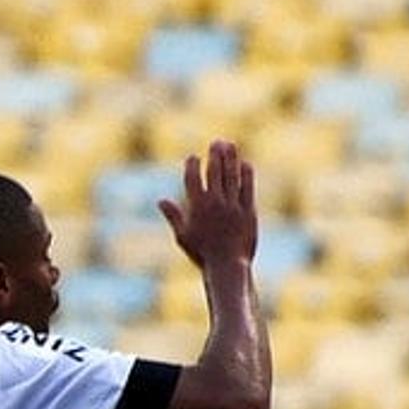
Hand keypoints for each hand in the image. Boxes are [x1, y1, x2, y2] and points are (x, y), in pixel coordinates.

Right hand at [160, 139, 256, 268]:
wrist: (227, 266)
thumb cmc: (202, 254)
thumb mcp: (183, 236)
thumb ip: (173, 216)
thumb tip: (160, 201)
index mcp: (197, 207)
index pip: (193, 178)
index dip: (192, 165)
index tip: (193, 157)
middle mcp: (215, 202)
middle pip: (214, 172)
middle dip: (215, 155)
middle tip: (216, 142)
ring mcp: (233, 206)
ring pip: (231, 176)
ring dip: (230, 158)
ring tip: (230, 145)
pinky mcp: (248, 211)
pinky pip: (247, 188)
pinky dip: (246, 174)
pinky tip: (245, 164)